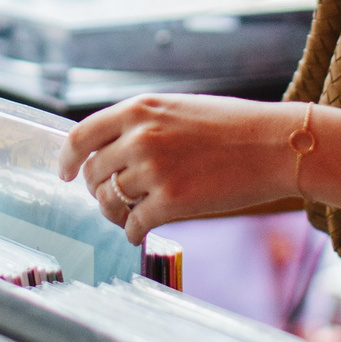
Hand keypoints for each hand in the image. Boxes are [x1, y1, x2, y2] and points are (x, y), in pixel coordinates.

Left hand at [57, 93, 306, 241]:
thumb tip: (110, 153)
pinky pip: (133, 225)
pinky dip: (133, 232)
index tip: (64, 172)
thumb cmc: (233, 127)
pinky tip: (141, 232)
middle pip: (92, 174)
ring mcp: (153, 170)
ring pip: (108, 202)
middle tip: (112, 198)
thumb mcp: (178, 109)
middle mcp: (140, 137)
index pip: (81, 136)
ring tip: (129, 215)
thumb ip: (141, 126)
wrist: (275, 146)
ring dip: (114, 213)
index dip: (67, 159)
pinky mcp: (170, 202)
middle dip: (98, 190)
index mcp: (140, 109)